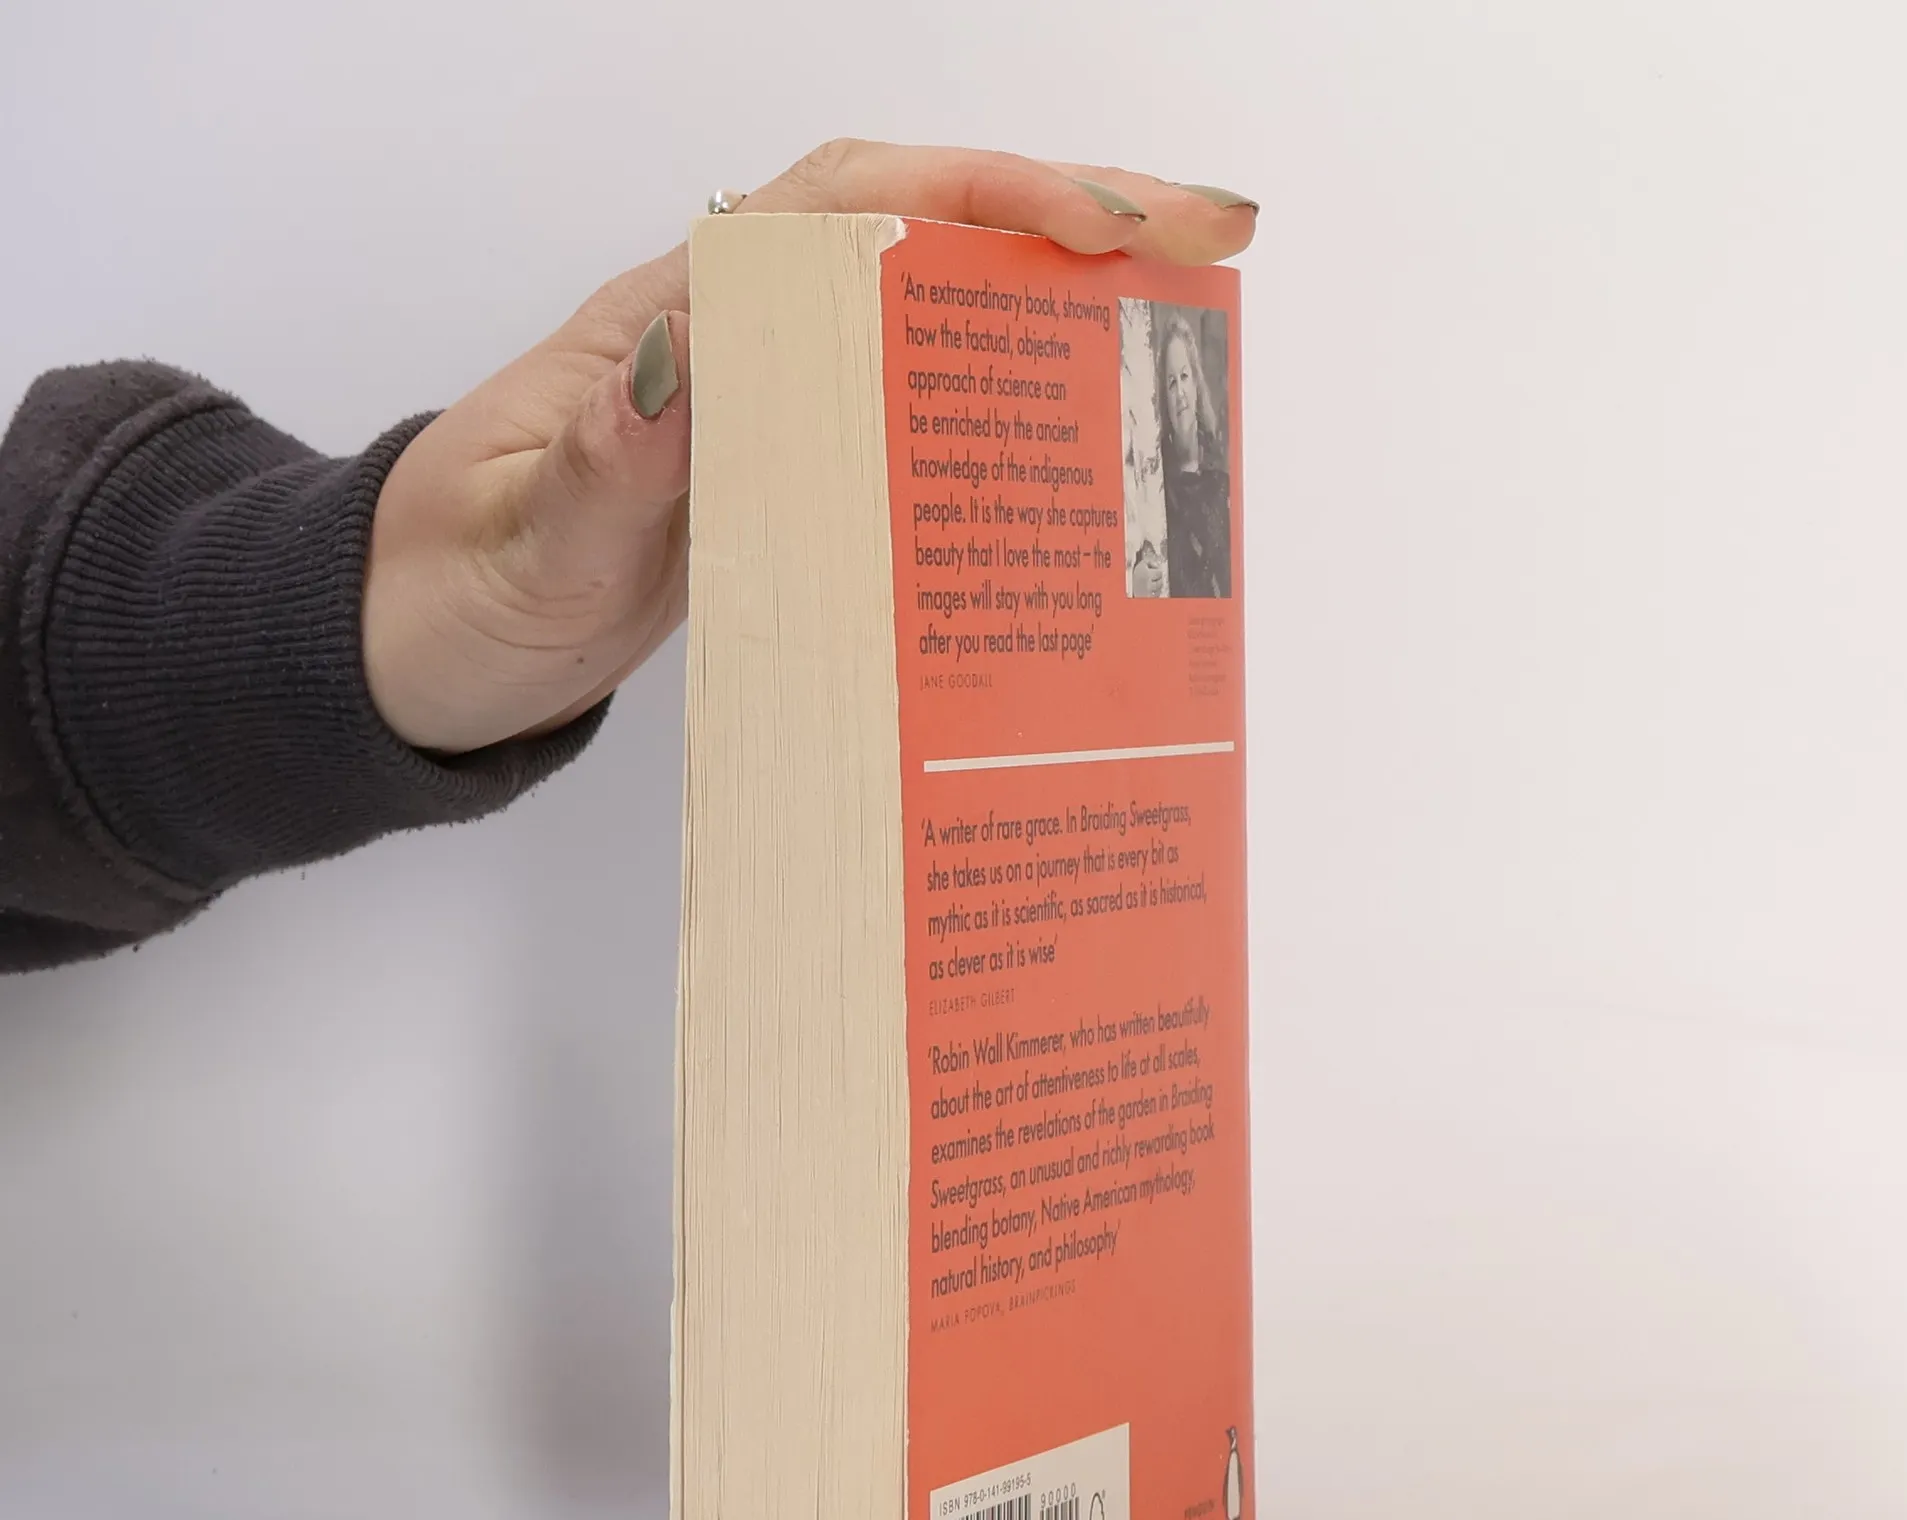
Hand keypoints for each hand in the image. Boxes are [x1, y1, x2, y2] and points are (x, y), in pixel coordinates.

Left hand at [361, 141, 1256, 753]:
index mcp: (669, 323)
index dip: (979, 198)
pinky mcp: (775, 479)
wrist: (412, 654)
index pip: (843, 211)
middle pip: (914, 238)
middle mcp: (729, 345)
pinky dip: (991, 412)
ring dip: (1048, 310)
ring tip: (1178, 330)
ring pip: (919, 322)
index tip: (1102, 226)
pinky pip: (898, 418)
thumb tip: (683, 360)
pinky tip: (1066, 452)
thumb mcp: (520, 543)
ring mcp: (760, 410)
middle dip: (1065, 223)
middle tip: (1212, 239)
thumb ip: (598, 468)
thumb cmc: (450, 594)